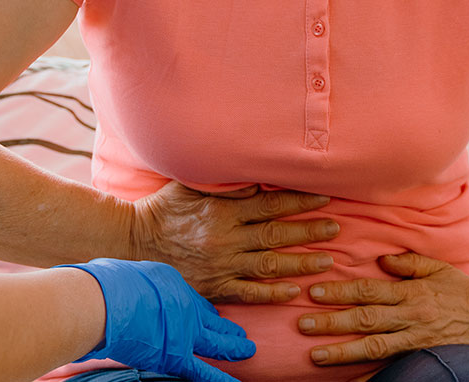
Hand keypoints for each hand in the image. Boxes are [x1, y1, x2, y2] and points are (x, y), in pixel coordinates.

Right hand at [62, 258, 255, 381]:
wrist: (104, 302)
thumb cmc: (106, 286)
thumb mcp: (129, 274)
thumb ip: (138, 287)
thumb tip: (127, 293)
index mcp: (172, 284)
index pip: (194, 301)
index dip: (205, 311)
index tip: (213, 315)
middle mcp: (184, 307)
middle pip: (211, 321)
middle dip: (227, 328)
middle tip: (240, 332)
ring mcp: (184, 331)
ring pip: (217, 343)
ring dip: (234, 348)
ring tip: (249, 350)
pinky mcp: (176, 355)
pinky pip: (203, 371)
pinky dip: (221, 379)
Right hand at [132, 182, 342, 303]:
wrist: (132, 243)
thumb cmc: (162, 209)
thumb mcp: (189, 184)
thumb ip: (223, 181)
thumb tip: (254, 175)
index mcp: (223, 209)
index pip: (270, 204)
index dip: (299, 202)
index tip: (324, 198)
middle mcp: (226, 236)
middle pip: (276, 233)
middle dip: (309, 231)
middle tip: (336, 228)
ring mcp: (222, 263)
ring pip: (269, 264)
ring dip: (300, 262)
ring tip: (326, 260)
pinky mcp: (214, 285)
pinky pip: (249, 292)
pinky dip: (272, 292)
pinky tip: (293, 291)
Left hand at [297, 253, 468, 367]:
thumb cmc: (466, 294)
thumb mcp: (440, 269)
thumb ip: (409, 262)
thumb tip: (380, 258)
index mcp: (412, 292)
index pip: (370, 290)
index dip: (341, 291)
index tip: (314, 291)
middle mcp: (411, 317)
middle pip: (365, 319)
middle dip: (333, 322)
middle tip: (303, 324)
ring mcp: (416, 340)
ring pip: (373, 347)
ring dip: (343, 351)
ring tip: (316, 355)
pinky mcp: (421, 357)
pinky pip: (392, 370)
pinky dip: (371, 378)